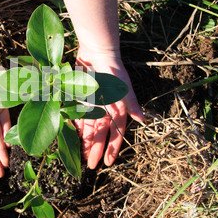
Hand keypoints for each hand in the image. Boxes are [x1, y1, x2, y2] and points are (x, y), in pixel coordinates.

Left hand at [74, 49, 144, 168]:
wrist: (97, 52)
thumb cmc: (112, 70)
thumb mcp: (122, 88)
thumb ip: (130, 104)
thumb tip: (142, 119)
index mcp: (118, 109)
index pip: (116, 133)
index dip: (113, 148)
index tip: (108, 163)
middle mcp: (106, 109)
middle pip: (101, 134)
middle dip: (97, 149)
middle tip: (91, 166)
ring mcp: (93, 105)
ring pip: (89, 128)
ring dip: (86, 141)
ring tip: (82, 156)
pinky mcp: (82, 99)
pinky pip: (79, 117)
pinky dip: (77, 127)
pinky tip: (74, 138)